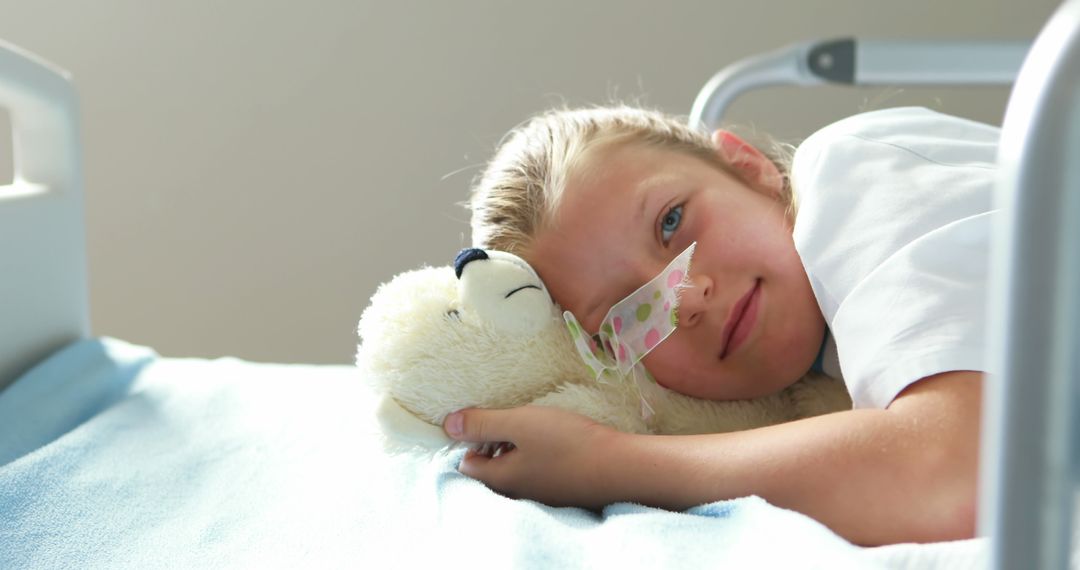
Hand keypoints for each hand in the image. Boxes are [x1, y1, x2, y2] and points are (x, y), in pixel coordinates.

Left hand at [443, 405, 621, 508]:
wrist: (621, 467)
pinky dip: (540, 456)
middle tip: (514, 419)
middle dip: (495, 443)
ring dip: (520, 448)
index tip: (489, 419)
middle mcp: (517, 493)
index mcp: (500, 479)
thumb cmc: (567, 443)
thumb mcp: (520, 424)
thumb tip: (447, 425)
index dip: (471, 440)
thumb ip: (483, 424)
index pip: (467, 464)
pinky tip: (557, 439)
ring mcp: (542, 494)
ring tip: (537, 425)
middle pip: (492, 468)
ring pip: (517, 469)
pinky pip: (540, 472)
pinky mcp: (563, 490)